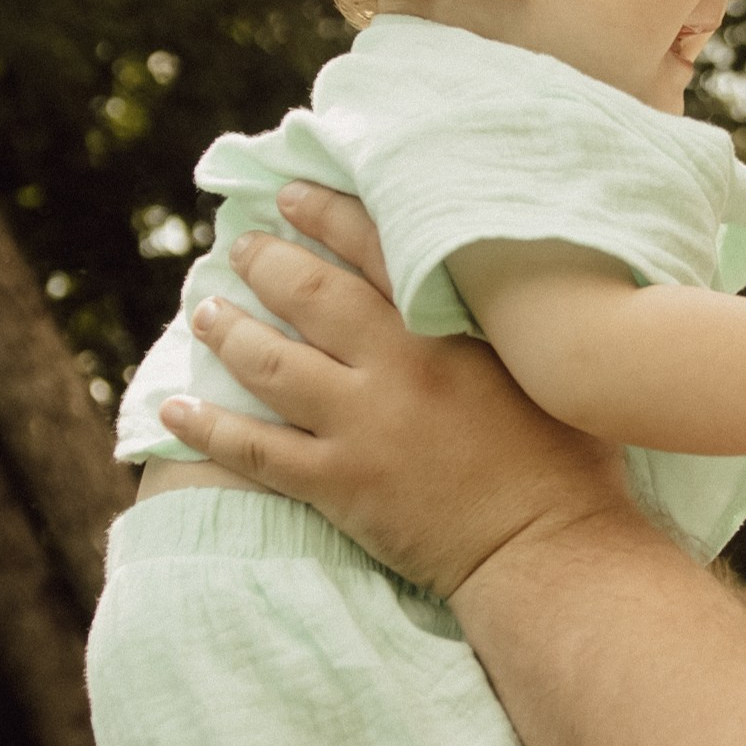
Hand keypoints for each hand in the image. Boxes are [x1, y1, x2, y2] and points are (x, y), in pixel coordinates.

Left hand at [155, 185, 628, 597]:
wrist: (549, 548)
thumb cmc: (571, 462)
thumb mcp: (548, 369)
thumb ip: (509, 325)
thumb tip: (497, 286)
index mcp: (449, 330)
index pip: (375, 249)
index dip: (324, 215)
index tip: (290, 196)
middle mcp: (398, 366)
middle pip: (310, 295)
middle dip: (265, 263)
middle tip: (238, 248)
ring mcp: (362, 426)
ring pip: (272, 363)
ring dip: (229, 331)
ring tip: (205, 312)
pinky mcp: (339, 485)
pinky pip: (256, 448)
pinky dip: (209, 427)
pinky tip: (174, 409)